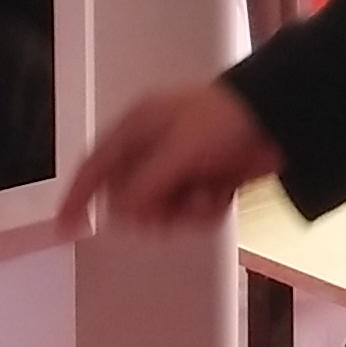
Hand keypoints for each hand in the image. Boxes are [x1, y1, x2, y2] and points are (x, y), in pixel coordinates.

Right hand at [61, 77, 283, 234]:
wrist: (281, 119)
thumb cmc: (228, 118)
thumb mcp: (180, 150)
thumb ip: (146, 184)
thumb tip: (122, 212)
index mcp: (137, 127)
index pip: (94, 167)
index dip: (77, 197)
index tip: (64, 227)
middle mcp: (153, 146)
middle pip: (130, 198)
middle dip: (152, 208)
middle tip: (173, 204)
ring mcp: (179, 165)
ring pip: (160, 209)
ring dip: (183, 212)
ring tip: (206, 195)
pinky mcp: (203, 181)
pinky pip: (188, 212)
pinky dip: (204, 210)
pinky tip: (220, 194)